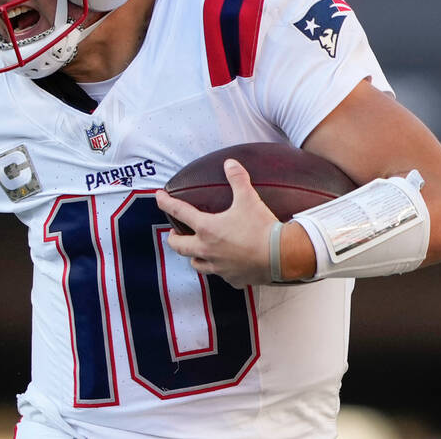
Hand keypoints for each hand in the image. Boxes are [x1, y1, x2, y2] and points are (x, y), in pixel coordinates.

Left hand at [156, 159, 277, 286]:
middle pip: (178, 246)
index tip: (158, 197)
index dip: (165, 203)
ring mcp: (218, 267)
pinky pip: (219, 275)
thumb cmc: (262, 227)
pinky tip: (224, 264)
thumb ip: (238, 179)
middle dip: (174, 239)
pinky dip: (219, 269)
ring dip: (193, 256)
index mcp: (207, 229)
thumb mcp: (249, 199)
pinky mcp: (232, 278)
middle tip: (175, 233)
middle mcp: (207, 249)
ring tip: (196, 250)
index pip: (179, 212)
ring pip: (196, 263)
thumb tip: (230, 163)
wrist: (282, 256)